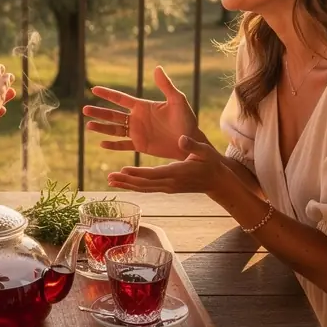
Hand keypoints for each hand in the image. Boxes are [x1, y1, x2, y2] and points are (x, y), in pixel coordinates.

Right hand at [82, 66, 198, 160]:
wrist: (190, 141)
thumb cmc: (187, 120)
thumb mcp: (177, 101)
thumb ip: (166, 86)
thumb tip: (157, 68)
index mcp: (143, 106)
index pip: (120, 99)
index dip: (107, 94)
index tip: (93, 89)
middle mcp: (137, 118)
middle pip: (113, 114)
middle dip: (99, 112)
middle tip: (84, 109)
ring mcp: (137, 132)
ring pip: (114, 129)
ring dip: (101, 128)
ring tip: (88, 125)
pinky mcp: (140, 145)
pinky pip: (123, 145)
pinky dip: (112, 145)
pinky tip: (101, 143)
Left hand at [106, 128, 224, 194]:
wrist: (217, 181)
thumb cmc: (210, 163)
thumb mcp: (204, 151)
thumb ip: (192, 146)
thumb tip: (181, 139)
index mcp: (177, 172)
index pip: (153, 174)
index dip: (137, 173)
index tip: (123, 170)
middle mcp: (169, 183)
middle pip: (144, 184)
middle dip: (126, 181)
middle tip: (109, 178)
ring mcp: (167, 188)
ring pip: (143, 188)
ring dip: (127, 185)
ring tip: (110, 181)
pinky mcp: (166, 188)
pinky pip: (147, 188)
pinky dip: (134, 186)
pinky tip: (124, 182)